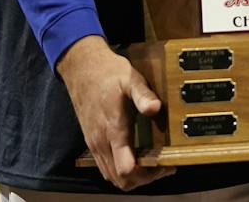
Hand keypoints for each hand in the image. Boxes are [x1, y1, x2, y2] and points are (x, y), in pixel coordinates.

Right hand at [57, 36, 173, 190]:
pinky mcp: (92, 142)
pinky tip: (136, 157)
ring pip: (112, 176)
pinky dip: (121, 170)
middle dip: (144, 179)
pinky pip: (105, 167)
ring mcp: (95, 144)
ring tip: (153, 163)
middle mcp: (101, 142)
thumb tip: (155, 108)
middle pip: (121, 180)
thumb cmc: (109, 73)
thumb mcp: (131, 79)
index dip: (148, 174)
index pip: (126, 169)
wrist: (82, 68)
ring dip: (133, 177)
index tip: (166, 164)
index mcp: (113, 129)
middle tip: (163, 166)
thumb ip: (143, 95)